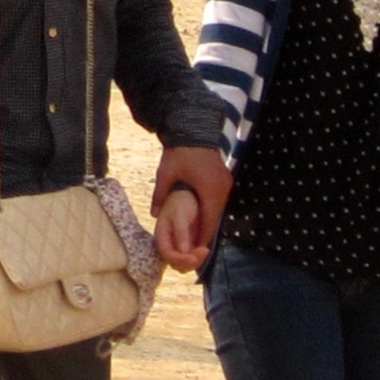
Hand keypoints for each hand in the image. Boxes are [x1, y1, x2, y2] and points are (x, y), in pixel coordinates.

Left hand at [152, 144, 228, 270]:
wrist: (194, 129)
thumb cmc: (180, 152)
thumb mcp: (166, 174)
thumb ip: (160, 195)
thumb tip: (154, 215)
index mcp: (209, 190)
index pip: (209, 221)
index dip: (203, 237)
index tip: (197, 250)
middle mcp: (222, 188)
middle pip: (216, 217)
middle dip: (206, 232)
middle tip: (197, 247)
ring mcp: (226, 183)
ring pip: (219, 209)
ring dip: (210, 221)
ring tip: (199, 235)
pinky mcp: (225, 178)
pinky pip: (220, 200)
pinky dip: (212, 209)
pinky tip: (203, 216)